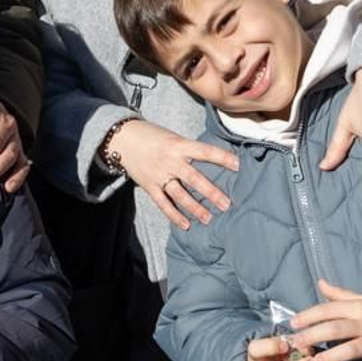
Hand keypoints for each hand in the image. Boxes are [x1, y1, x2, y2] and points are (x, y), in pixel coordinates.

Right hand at [110, 119, 238, 230]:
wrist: (122, 139)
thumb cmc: (152, 136)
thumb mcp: (173, 137)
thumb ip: (189, 150)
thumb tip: (212, 160)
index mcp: (178, 145)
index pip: (205, 152)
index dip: (223, 158)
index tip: (239, 166)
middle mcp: (170, 161)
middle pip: (194, 179)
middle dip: (211, 192)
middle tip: (226, 204)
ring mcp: (159, 175)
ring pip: (179, 195)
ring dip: (195, 208)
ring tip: (208, 219)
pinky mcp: (149, 186)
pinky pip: (163, 203)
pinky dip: (174, 215)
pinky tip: (186, 225)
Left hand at [291, 279, 361, 360]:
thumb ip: (339, 294)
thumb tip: (320, 282)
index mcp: (358, 307)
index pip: (329, 309)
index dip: (309, 316)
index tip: (293, 323)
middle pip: (336, 328)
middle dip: (314, 335)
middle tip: (297, 343)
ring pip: (351, 349)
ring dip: (332, 356)